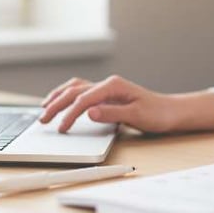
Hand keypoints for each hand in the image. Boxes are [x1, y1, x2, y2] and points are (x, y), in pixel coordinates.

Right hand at [39, 75, 175, 132]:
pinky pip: (81, 91)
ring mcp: (106, 88)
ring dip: (58, 97)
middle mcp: (107, 84)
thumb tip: (89, 112)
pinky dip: (67, 96)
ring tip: (44, 108)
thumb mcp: (136, 116)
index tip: (61, 128)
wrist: (170, 112)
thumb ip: (111, 114)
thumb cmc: (157, 114)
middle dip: (56, 105)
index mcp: (113, 86)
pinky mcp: (106, 95)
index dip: (70, 114)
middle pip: (74, 91)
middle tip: (43, 120)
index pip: (83, 99)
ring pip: (75, 88)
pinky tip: (61, 102)